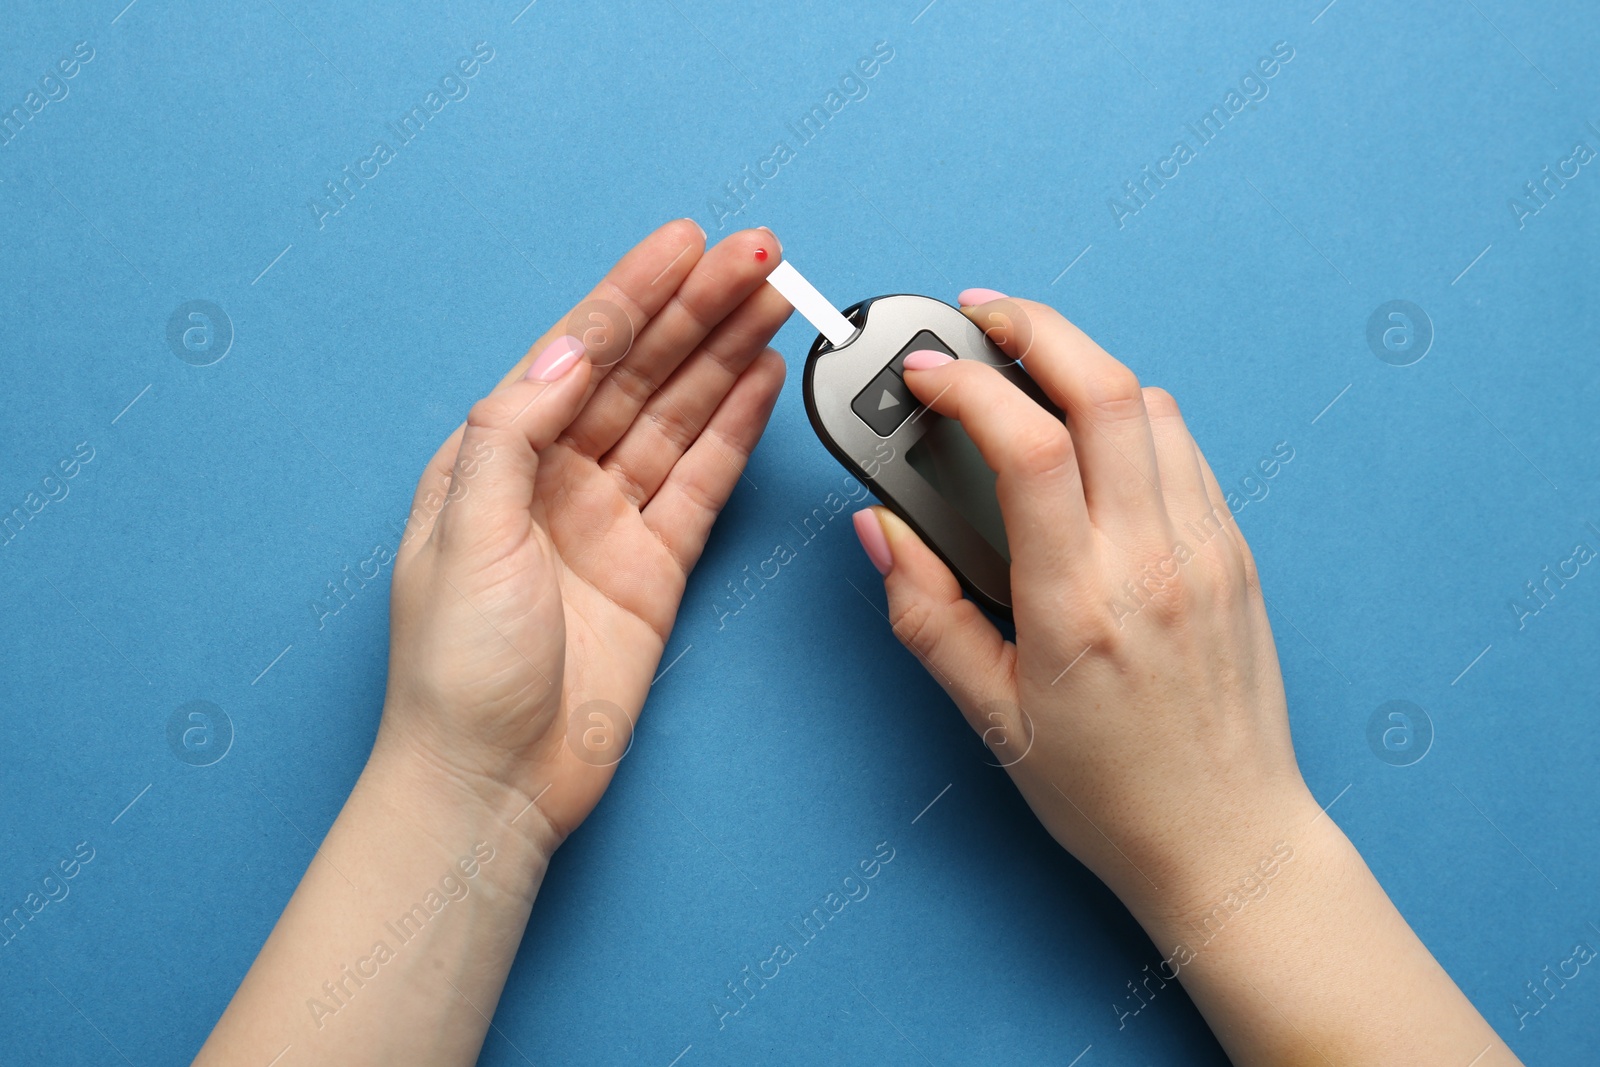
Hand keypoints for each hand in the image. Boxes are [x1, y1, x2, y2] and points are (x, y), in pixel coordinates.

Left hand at [379, 220, 789, 854]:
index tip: (684, 246)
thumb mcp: (462, 537)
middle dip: (696, 310)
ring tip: (773, 297)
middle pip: (639, 374)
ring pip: (678, 416)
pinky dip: (735, 429)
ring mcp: (610, 519)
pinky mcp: (656, 565)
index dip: (631, 295)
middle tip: (757, 255)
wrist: (495, 783)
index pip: (575, 354)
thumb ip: (510, 436)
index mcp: (494, 460)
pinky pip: (703, 481)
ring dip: (725, 354)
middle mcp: (555, 478)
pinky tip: (761, 379)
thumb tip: (563, 356)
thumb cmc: (455, 672)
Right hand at [853, 293, 1309, 917]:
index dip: (966, 385)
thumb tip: (880, 527)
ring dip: (1084, 367)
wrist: (1229, 838)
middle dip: (1034, 326)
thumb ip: (924, 614)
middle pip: (1104, 388)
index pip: (1026, 447)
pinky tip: (1088, 438)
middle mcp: (1154, 561)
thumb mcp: (991, 717)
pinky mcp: (1236, 554)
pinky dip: (1130, 415)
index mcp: (1080, 604)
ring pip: (1152, 405)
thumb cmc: (1106, 791)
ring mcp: (1207, 550)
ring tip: (1028, 371)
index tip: (923, 372)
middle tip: (980, 314)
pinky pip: (1184, 449)